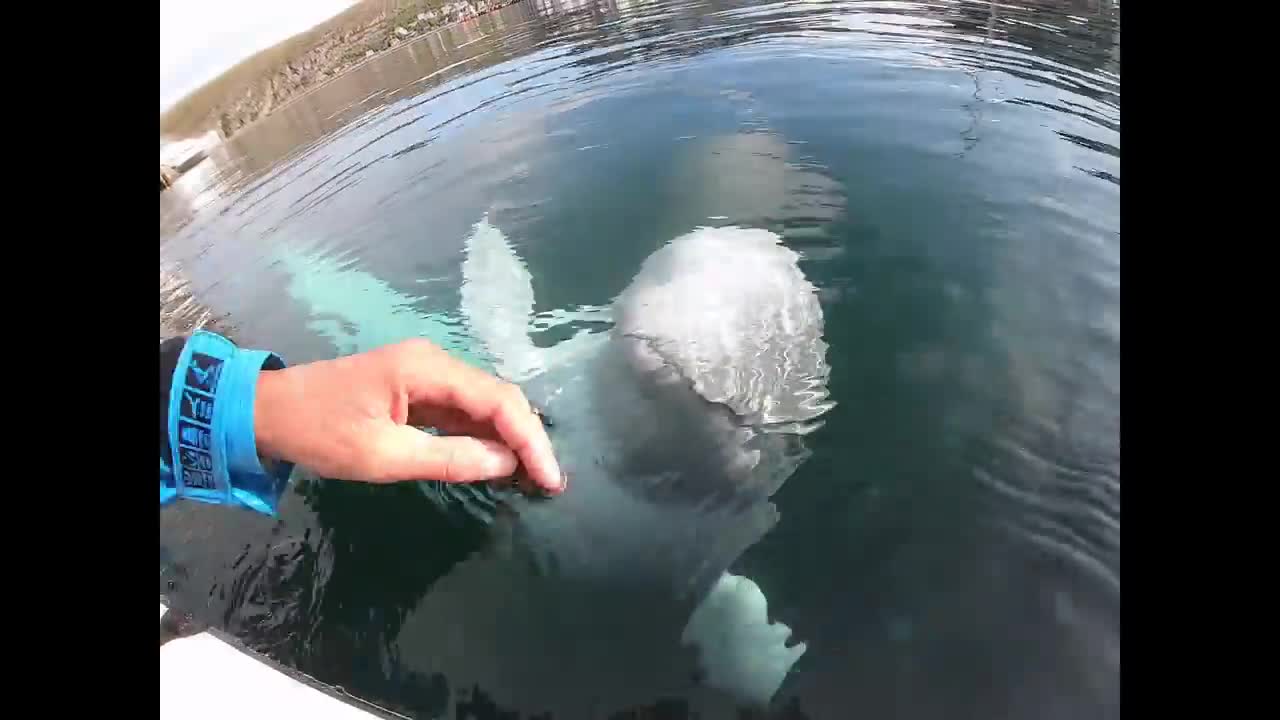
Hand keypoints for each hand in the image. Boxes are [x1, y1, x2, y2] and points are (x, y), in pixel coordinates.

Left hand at [253, 339, 563, 492]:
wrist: (266, 411)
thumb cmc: (319, 431)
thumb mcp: (382, 455)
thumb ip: (448, 458)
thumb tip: (506, 464)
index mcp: (428, 368)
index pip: (500, 400)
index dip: (531, 440)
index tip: (551, 480)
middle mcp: (435, 362)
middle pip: (500, 398)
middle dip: (528, 439)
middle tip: (549, 483)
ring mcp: (426, 374)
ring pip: (485, 405)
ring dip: (510, 439)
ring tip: (533, 478)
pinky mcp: (417, 390)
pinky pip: (463, 411)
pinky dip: (485, 437)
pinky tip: (498, 462)